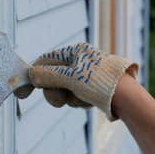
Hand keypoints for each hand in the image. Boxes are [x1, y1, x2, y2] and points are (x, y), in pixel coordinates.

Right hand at [14, 43, 137, 120]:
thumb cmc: (100, 83)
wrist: (128, 99)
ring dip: (66, 97)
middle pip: (53, 76)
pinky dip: (76, 100)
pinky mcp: (91, 88)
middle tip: (59, 99)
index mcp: (75, 51)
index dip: (35, 72)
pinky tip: (87, 102)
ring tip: (79, 100)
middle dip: (54, 90)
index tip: (26, 86)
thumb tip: (31, 74)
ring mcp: (85, 75)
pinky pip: (73, 94)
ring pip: (62, 87)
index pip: (47, 59)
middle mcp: (80, 61)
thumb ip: (48, 75)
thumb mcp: (70, 78)